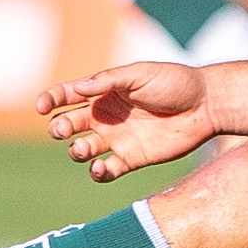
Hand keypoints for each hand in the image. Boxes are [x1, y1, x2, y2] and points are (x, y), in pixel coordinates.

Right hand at [36, 63, 216, 181]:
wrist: (206, 106)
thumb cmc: (174, 82)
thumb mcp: (140, 74)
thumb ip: (109, 80)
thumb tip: (77, 87)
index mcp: (103, 92)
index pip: (67, 95)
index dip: (50, 100)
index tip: (41, 107)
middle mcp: (105, 116)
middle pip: (69, 124)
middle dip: (59, 128)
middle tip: (64, 130)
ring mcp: (117, 138)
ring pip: (82, 150)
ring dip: (77, 151)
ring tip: (85, 149)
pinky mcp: (131, 159)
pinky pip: (106, 170)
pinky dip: (97, 173)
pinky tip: (100, 168)